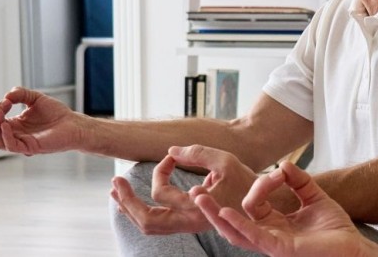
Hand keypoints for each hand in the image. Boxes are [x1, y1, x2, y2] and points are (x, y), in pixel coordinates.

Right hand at [0, 87, 84, 155]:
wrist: (74, 123)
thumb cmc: (56, 113)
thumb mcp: (35, 98)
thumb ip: (21, 94)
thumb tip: (6, 96)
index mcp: (16, 125)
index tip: (6, 100)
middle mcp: (16, 135)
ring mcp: (22, 142)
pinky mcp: (30, 148)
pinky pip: (11, 146)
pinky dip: (5, 135)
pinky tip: (5, 123)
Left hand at [110, 145, 260, 235]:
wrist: (263, 204)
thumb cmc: (246, 181)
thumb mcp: (224, 159)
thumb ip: (196, 153)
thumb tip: (170, 151)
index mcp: (197, 208)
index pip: (161, 193)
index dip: (160, 171)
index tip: (170, 158)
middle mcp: (190, 222)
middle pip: (147, 221)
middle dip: (127, 202)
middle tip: (115, 183)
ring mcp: (188, 225)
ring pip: (150, 226)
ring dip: (130, 209)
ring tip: (117, 192)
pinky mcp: (188, 223)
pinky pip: (158, 224)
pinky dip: (141, 212)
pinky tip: (132, 199)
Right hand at [195, 162, 377, 256]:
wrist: (353, 246)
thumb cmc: (335, 227)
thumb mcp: (314, 196)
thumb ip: (298, 181)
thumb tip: (283, 164)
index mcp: (273, 223)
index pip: (251, 203)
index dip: (259, 185)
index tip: (280, 171)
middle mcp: (267, 234)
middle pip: (232, 221)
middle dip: (211, 208)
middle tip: (193, 191)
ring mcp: (271, 243)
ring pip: (234, 232)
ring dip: (215, 216)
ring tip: (199, 199)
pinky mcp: (279, 248)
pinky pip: (253, 236)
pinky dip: (238, 224)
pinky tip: (225, 212)